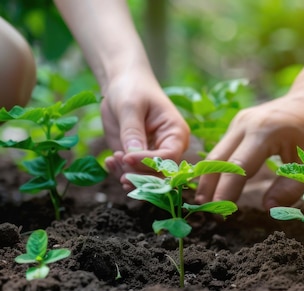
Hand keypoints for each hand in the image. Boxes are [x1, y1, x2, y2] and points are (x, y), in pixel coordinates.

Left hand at [101, 71, 189, 188]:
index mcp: (176, 133)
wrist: (123, 83)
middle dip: (138, 173)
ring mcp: (152, 154)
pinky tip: (109, 161)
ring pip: (146, 177)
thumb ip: (132, 131)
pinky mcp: (137, 157)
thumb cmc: (132, 88)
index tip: (126, 157)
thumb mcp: (130, 106)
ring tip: (112, 160)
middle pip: (159, 173)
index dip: (148, 162)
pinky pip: (132, 172)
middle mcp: (168, 148)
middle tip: (118, 163)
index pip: (168, 157)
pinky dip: (120, 171)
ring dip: (128, 174)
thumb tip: (133, 155)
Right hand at [195, 89, 303, 207]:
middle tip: (206, 212)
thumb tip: (267, 208)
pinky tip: (215, 187)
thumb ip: (291, 188)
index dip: (226, 191)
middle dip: (209, 187)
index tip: (219, 213)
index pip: (238, 166)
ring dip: (209, 179)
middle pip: (218, 159)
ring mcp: (239, 122)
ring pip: (216, 154)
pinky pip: (222, 149)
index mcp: (265, 132)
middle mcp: (246, 124)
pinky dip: (217, 169)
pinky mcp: (238, 125)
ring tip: (206, 204)